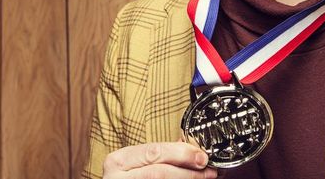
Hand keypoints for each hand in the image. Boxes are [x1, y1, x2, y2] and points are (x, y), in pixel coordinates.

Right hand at [102, 142, 217, 178]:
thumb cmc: (127, 176)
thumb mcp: (137, 162)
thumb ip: (160, 153)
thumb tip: (192, 147)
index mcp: (118, 160)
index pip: (154, 152)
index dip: (181, 154)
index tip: (202, 157)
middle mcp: (116, 177)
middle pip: (159, 172)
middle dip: (188, 172)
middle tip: (208, 171)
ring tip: (203, 178)